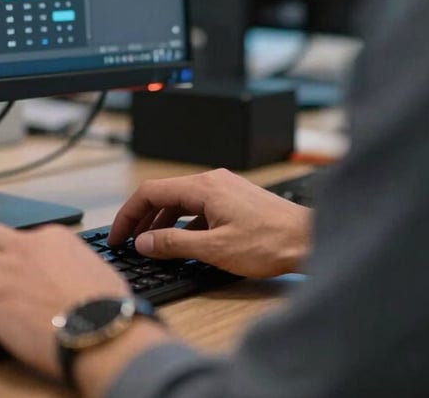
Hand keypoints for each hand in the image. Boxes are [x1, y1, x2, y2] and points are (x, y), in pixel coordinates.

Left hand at [0, 221, 141, 379]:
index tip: (6, 268)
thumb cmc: (107, 310)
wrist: (101, 332)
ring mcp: (2, 268)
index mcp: (52, 237)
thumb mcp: (96, 269)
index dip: (8, 252)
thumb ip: (75, 263)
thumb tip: (73, 274)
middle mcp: (24, 246)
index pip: (18, 234)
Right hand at [109, 169, 311, 277]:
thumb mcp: (215, 249)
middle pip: (164, 194)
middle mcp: (212, 181)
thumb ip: (174, 244)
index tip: (118, 234)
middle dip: (142, 218)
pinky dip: (183, 222)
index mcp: (203, 186)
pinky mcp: (234, 200)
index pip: (150, 192)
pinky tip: (183, 242)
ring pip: (181, 201)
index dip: (128, 214)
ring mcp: (224, 189)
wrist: (310, 240)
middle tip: (128, 242)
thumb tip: (144, 242)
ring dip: (162, 222)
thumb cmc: (271, 242)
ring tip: (151, 246)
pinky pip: (198, 207)